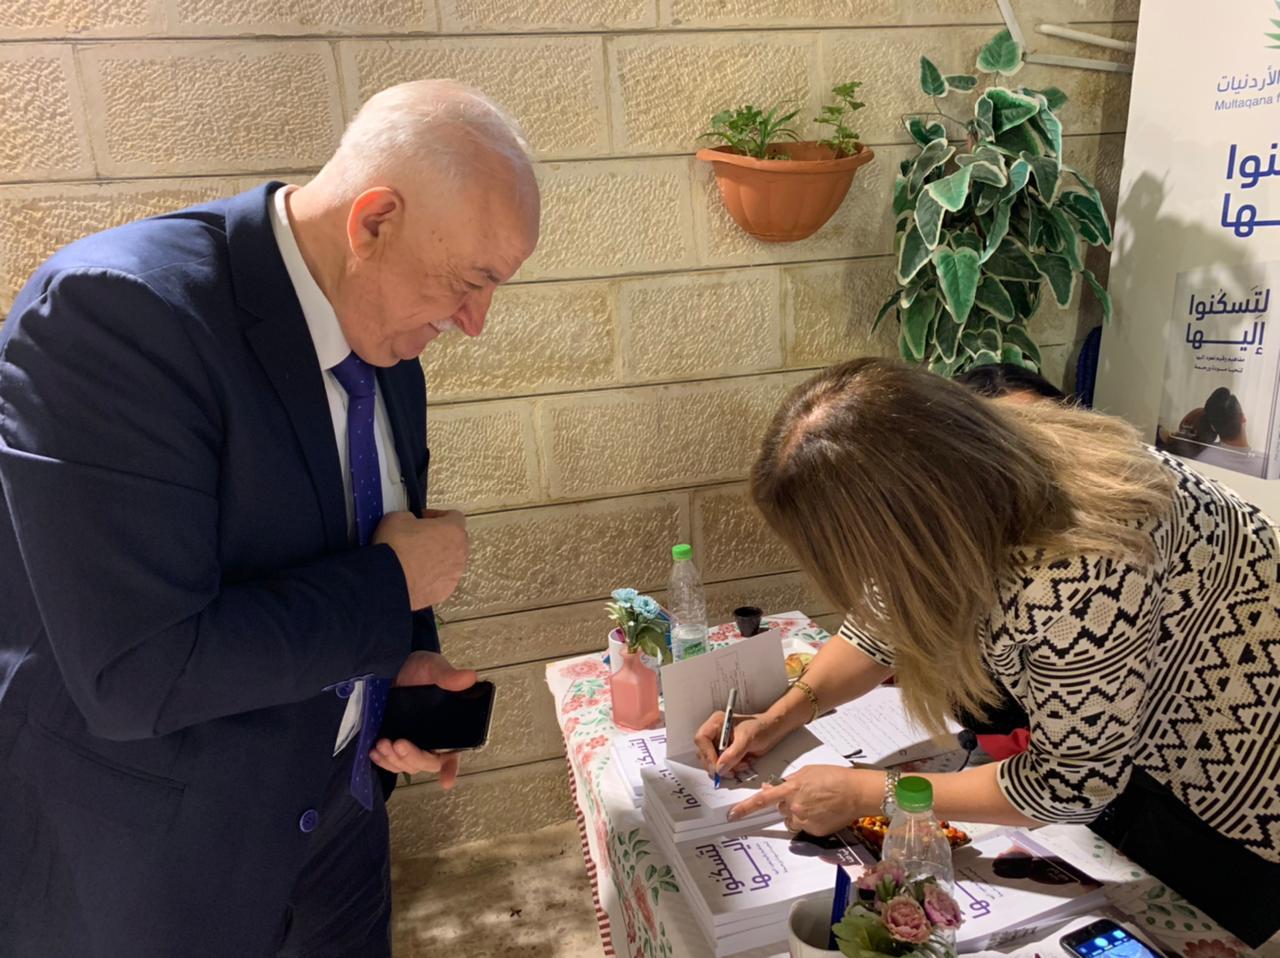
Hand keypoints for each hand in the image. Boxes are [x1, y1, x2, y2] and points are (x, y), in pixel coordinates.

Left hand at [369, 651, 477, 787]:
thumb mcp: (435, 669)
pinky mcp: (395, 742)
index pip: (454, 753)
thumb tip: (470, 677)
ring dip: (395, 759)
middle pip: (427, 762)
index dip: (451, 769)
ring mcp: (413, 744)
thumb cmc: (424, 670)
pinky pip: (392, 761)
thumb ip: (449, 676)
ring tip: (382, 744)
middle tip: (398, 743)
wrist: (398, 666)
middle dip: (413, 758)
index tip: (446, 781)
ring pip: (408, 765)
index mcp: (449, 730)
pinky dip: (383, 760)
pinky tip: (375, 752)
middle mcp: (433, 742)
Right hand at [373, 509, 467, 609]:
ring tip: (415, 558)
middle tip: (420, 538)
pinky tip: (414, 575)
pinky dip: (431, 577)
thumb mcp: (398, 517)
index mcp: (453, 530)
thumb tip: (409, 522)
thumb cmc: (396, 550)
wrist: (388, 580)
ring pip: (450, 562)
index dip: (437, 516)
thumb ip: (411, 517)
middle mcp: (458, 553)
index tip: (425, 519)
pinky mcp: (444, 591)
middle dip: (439, 538)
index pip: (454, 517)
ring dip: (436, 558)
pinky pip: (441, 580)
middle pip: (455, 540)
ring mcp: (453, 574)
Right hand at [693, 710, 787, 777]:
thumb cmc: (761, 727)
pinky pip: (722, 766)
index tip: (717, 766)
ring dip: (726, 768)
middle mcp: (715, 733)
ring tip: (742, 764)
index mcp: (716, 723)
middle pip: (704, 753)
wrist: (772, 731)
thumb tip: (720, 768)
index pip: (702, 739)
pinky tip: (743, 764)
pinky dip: (732, 769)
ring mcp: (719, 744)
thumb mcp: (747, 739)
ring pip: (712, 762)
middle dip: (717, 765)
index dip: (707, 754)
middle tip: (729, 772)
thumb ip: (733, 754)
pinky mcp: (725, 754)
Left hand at [727, 765, 879, 836]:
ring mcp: (804, 820)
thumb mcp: (808, 772)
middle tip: (807, 796)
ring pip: (792, 819)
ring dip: (799, 813)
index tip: (732, 814)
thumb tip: (774, 787)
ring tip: (818, 804)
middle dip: (788, 803)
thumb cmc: (835, 777)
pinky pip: (805, 827)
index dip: (746, 807)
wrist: (856, 792)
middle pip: (781, 809)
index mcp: (791, 788)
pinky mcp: (814, 831)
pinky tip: (824, 812)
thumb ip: (789, 781)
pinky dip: (811, 821)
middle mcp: (794, 807)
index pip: (763, 799)